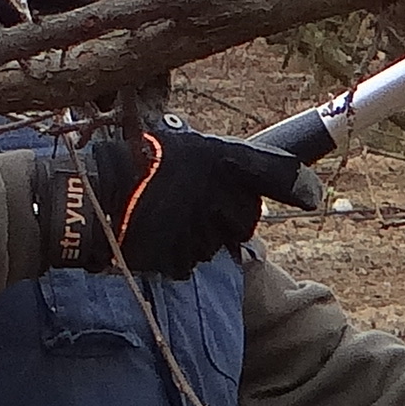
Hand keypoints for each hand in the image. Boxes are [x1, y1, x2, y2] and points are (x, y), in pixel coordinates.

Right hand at [65, 117, 306, 276]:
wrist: (92, 194)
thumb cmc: (135, 161)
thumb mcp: (184, 145)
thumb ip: (219, 163)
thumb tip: (242, 182)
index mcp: (220, 159)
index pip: (278, 173)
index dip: (297, 185)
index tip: (311, 197)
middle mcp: (218, 194)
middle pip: (246, 217)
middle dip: (229, 215)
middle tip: (198, 203)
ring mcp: (200, 229)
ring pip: (219, 242)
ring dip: (202, 234)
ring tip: (169, 215)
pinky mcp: (180, 256)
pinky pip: (191, 260)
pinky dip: (179, 251)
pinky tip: (158, 233)